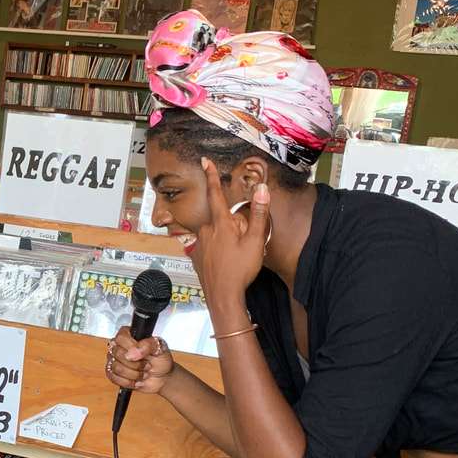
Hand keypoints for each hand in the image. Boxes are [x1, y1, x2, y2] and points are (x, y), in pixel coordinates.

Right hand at [105, 326, 174, 394]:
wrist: (163, 377)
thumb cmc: (160, 360)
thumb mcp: (160, 348)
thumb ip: (148, 345)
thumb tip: (132, 352)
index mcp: (129, 336)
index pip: (121, 338)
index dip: (131, 347)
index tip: (142, 354)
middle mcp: (119, 347)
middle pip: (117, 353)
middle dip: (136, 363)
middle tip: (146, 364)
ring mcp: (115, 360)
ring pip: (116, 367)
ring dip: (134, 374)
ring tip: (143, 372)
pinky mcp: (113, 374)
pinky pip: (113, 378)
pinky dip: (128, 381)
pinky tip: (136, 379)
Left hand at [191, 157, 268, 310]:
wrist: (222, 296)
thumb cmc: (240, 270)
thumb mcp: (255, 241)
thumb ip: (258, 214)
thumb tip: (261, 189)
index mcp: (219, 224)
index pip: (215, 194)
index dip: (211, 176)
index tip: (205, 161)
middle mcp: (205, 231)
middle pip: (221, 219)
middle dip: (233, 227)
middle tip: (243, 245)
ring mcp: (198, 244)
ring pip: (215, 234)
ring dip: (226, 240)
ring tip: (235, 258)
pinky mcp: (196, 256)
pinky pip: (209, 246)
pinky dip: (219, 251)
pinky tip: (226, 263)